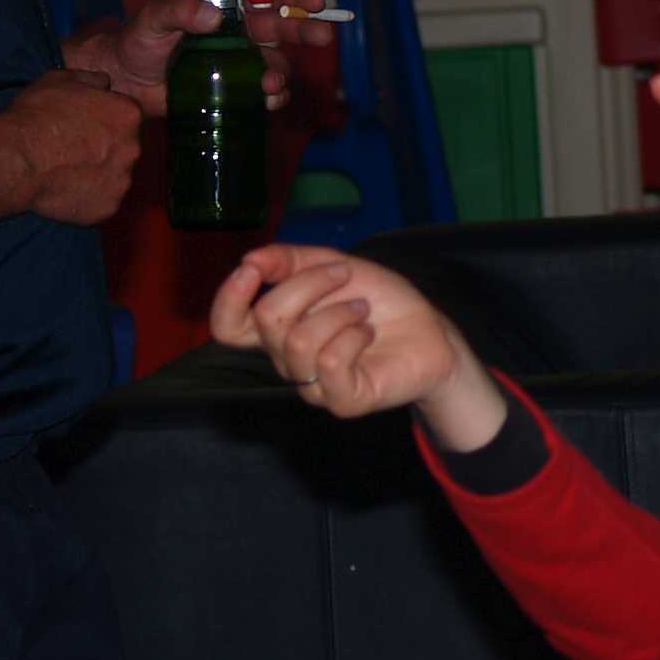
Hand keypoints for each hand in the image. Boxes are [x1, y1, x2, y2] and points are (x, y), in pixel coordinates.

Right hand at [0, 70, 140, 223]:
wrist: (17, 159)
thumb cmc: (35, 116)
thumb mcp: (58, 80)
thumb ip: (89, 79)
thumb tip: (105, 82)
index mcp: (128, 114)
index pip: (126, 115)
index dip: (103, 118)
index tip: (82, 123)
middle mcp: (134, 148)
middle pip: (125, 146)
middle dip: (105, 146)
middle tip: (73, 148)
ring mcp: (123, 180)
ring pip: (115, 175)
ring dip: (98, 172)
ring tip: (65, 170)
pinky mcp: (109, 207)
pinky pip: (103, 200)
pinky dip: (88, 197)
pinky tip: (65, 189)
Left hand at [61, 0, 334, 115]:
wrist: (122, 81)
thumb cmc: (135, 42)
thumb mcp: (153, 19)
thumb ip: (178, 10)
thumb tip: (213, 15)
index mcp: (223, 8)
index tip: (314, 3)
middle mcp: (237, 34)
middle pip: (282, 29)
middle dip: (305, 32)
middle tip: (323, 37)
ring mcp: (238, 63)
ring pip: (276, 64)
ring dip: (282, 73)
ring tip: (270, 85)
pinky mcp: (234, 90)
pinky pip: (264, 94)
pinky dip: (272, 98)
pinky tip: (266, 100)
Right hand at [212, 245, 485, 420]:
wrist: (432, 333)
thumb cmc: (381, 302)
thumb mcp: (336, 266)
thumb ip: (292, 260)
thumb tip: (250, 258)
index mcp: (278, 330)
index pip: (227, 327)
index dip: (228, 297)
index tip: (252, 268)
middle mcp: (287, 360)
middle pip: (267, 319)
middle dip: (309, 284)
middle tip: (346, 276)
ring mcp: (312, 385)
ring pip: (298, 340)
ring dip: (338, 311)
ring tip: (364, 310)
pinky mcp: (341, 401)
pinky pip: (330, 362)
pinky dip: (353, 336)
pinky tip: (369, 333)